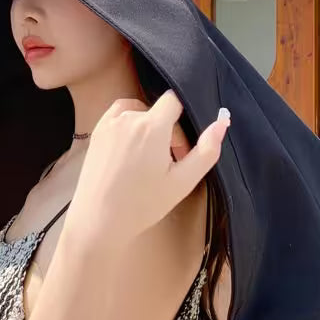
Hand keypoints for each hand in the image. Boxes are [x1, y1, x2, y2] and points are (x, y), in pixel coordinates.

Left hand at [66, 91, 229, 247]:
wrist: (99, 220)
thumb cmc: (143, 204)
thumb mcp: (183, 181)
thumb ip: (206, 150)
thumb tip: (222, 122)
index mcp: (152, 126)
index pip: (174, 99)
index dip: (185, 117)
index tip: (184, 145)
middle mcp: (129, 117)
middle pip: (158, 110)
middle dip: (169, 131)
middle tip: (171, 163)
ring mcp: (109, 123)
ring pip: (139, 112)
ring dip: (149, 128)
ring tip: (150, 159)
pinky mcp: (97, 132)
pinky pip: (119, 116)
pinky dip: (130, 126)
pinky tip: (131, 152)